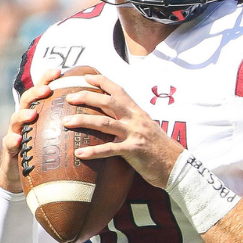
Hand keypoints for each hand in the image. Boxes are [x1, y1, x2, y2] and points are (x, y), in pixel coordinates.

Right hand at [0, 68, 61, 193]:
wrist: (22, 172)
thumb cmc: (45, 149)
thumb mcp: (56, 133)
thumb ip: (69, 120)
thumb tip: (96, 110)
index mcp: (38, 111)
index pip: (42, 91)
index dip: (47, 79)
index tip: (59, 71)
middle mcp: (24, 118)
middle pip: (27, 100)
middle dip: (36, 93)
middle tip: (47, 90)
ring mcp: (15, 132)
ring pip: (15, 119)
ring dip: (23, 115)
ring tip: (32, 114)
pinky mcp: (10, 149)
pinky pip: (9, 143)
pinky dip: (12, 141)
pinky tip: (17, 140)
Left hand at [63, 74, 185, 188]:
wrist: (177, 165)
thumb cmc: (160, 149)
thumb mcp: (147, 128)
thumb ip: (132, 121)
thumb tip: (116, 119)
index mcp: (138, 112)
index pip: (118, 90)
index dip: (101, 81)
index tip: (85, 77)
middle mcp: (135, 119)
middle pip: (107, 102)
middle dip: (86, 97)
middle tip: (68, 97)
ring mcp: (134, 134)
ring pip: (104, 123)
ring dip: (83, 121)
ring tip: (65, 122)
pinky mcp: (133, 151)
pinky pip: (110, 149)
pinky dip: (93, 151)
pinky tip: (79, 153)